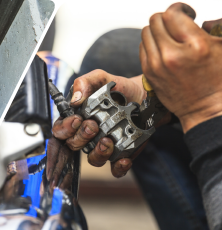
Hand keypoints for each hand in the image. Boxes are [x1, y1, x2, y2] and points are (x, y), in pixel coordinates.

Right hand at [53, 70, 146, 177]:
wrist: (145, 96)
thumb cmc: (119, 88)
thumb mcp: (101, 78)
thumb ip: (85, 83)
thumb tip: (75, 99)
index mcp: (77, 118)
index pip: (61, 129)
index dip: (65, 128)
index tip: (77, 120)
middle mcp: (87, 135)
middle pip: (73, 145)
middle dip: (81, 137)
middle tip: (93, 126)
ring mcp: (103, 146)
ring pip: (93, 159)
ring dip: (98, 153)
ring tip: (108, 141)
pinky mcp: (120, 154)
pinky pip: (115, 169)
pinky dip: (118, 167)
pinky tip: (124, 159)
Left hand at [140, 3, 221, 131]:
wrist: (209, 109)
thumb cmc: (220, 80)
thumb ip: (211, 28)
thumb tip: (190, 16)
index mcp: (196, 46)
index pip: (173, 14)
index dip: (179, 9)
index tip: (186, 13)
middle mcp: (173, 55)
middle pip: (156, 21)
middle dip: (168, 19)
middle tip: (179, 25)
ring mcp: (158, 65)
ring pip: (146, 32)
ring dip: (158, 30)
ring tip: (171, 36)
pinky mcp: (149, 73)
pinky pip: (143, 47)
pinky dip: (152, 43)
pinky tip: (164, 48)